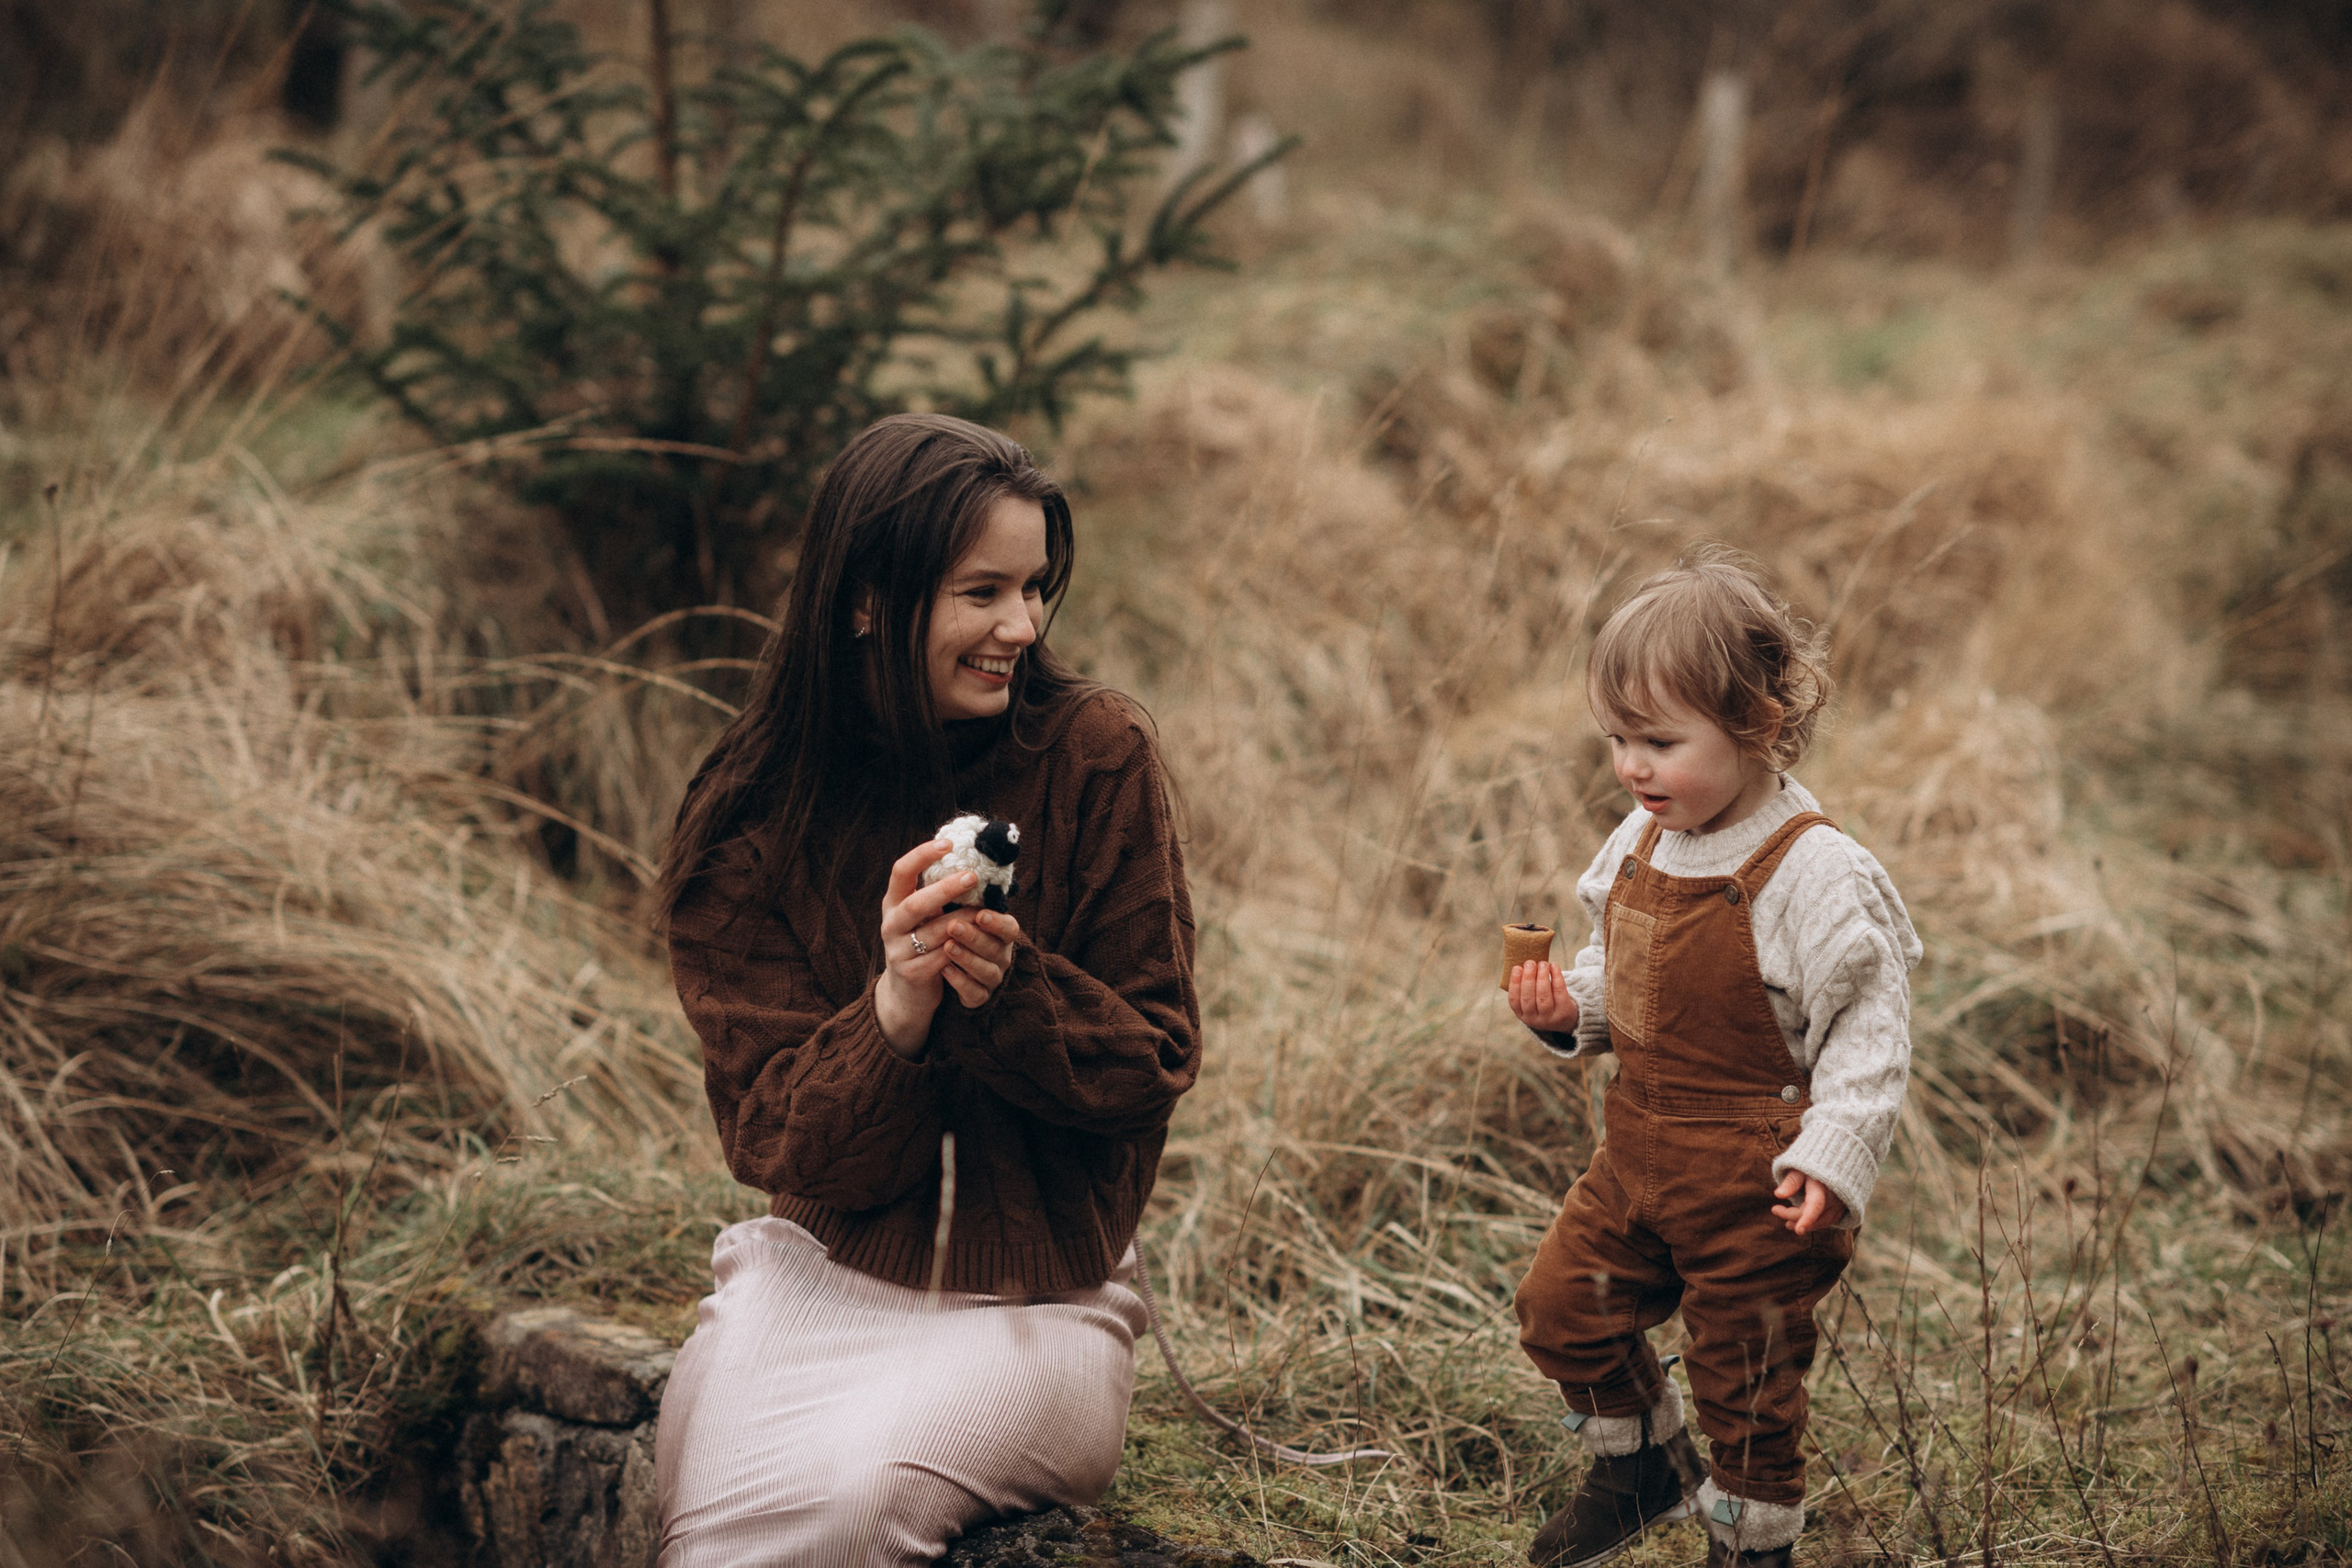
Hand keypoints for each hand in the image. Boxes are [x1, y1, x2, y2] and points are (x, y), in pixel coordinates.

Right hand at [875, 838, 977, 1057]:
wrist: (907, 992)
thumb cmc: (923, 943)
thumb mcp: (924, 917)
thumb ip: (938, 895)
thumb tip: (971, 862)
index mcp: (893, 903)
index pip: (901, 871)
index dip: (921, 855)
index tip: (948, 843)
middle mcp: (890, 925)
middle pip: (915, 904)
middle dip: (945, 889)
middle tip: (973, 876)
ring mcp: (897, 951)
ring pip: (934, 933)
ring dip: (962, 922)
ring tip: (984, 913)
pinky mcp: (911, 973)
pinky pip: (941, 958)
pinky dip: (961, 949)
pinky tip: (975, 942)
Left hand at [938, 906, 1020, 1012]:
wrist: (943, 967)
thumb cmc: (954, 931)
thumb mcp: (959, 912)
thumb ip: (961, 898)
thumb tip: (950, 872)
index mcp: (1002, 934)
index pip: (1010, 928)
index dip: (997, 922)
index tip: (980, 914)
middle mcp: (1002, 956)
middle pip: (995, 948)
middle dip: (974, 937)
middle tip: (953, 926)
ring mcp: (992, 978)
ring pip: (986, 971)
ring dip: (967, 958)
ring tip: (947, 946)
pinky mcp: (979, 997)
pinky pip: (974, 992)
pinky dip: (960, 981)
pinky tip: (944, 970)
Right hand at [1506, 961, 1579, 1032]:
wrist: (1565, 1020)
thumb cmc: (1544, 1004)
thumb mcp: (1531, 1003)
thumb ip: (1525, 988)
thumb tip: (1523, 964)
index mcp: (1522, 1015)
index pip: (1514, 1000)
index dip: (1514, 983)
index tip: (1517, 968)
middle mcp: (1534, 1019)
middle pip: (1529, 998)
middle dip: (1528, 978)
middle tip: (1530, 963)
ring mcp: (1550, 1018)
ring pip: (1544, 997)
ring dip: (1542, 977)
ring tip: (1542, 963)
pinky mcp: (1564, 1012)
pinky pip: (1559, 993)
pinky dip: (1556, 977)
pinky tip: (1554, 966)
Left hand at [1771, 1169, 1846, 1234]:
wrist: (1836, 1160)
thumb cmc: (1813, 1163)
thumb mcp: (1800, 1168)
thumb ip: (1791, 1181)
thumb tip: (1778, 1194)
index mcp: (1823, 1186)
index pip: (1816, 1206)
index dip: (1807, 1219)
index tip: (1798, 1230)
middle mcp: (1835, 1198)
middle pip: (1815, 1216)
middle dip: (1794, 1217)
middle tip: (1775, 1210)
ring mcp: (1841, 1204)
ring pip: (1823, 1221)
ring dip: (1806, 1224)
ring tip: (1787, 1223)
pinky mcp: (1843, 1208)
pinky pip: (1830, 1220)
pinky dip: (1816, 1223)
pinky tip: (1803, 1221)